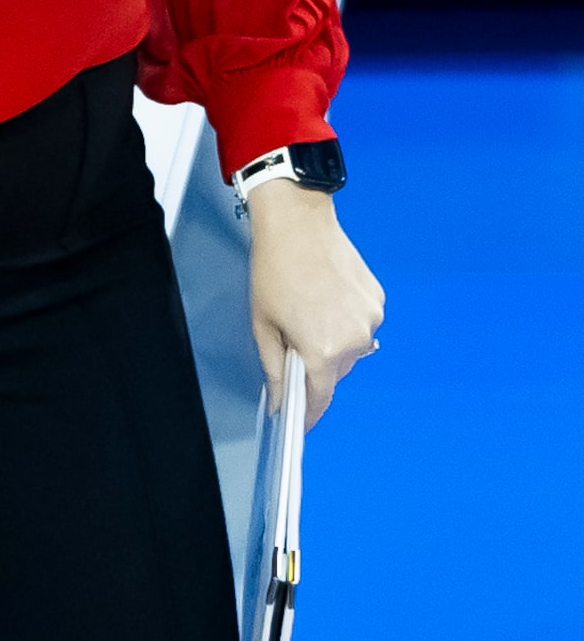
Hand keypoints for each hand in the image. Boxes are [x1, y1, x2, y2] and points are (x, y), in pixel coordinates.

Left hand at [247, 180, 383, 427]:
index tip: (299, 418)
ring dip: (333, 342)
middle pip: (335, 373)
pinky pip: (362, 324)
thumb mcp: (263, 325)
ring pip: (351, 349)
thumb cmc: (274, 270)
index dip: (308, 411)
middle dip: (315, 366)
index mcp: (323, 351)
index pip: (319, 398)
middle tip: (293, 338)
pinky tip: (327, 297)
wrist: (298, 222)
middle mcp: (354, 341)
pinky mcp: (377, 300)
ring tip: (310, 311)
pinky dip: (346, 320)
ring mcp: (370, 319)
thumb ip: (274, 369)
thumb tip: (279, 401)